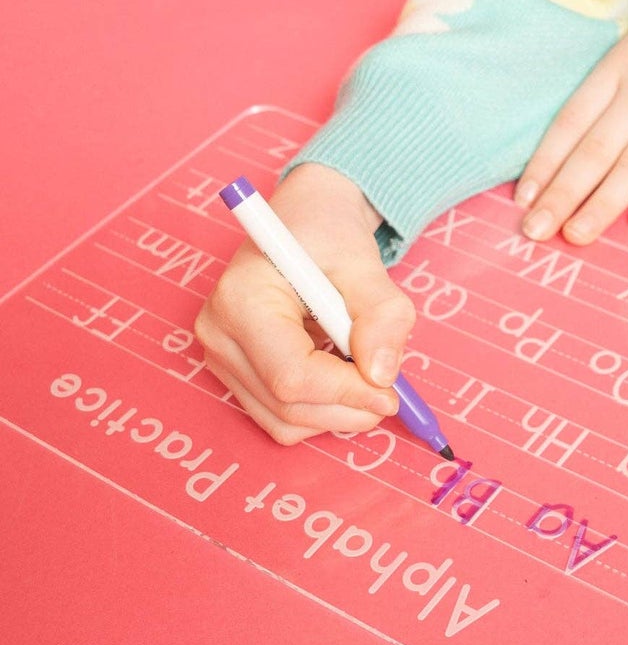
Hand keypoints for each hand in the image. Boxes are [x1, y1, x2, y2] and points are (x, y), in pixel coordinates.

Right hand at [195, 162, 416, 445]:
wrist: (305, 223)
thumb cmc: (329, 234)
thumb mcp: (365, 262)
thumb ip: (381, 315)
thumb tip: (382, 374)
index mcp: (242, 298)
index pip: (292, 375)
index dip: (347, 393)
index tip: (393, 392)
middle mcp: (219, 333)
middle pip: (286, 406)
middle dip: (348, 408)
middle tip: (393, 390)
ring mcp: (219, 356)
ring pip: (284, 421)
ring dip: (337, 412)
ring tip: (363, 368)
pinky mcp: (233, 372)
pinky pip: (279, 417)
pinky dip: (321, 408)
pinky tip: (340, 372)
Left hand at [515, 0, 627, 243]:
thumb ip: (612, 83)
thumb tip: (576, 136)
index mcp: (618, 67)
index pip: (570, 122)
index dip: (544, 162)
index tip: (523, 197)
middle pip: (593, 150)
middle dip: (561, 194)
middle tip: (534, 231)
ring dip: (600, 204)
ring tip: (575, 236)